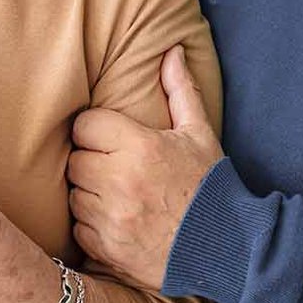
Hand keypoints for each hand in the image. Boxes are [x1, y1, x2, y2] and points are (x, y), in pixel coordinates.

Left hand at [67, 47, 221, 291]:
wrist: (228, 251)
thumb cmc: (210, 188)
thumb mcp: (200, 135)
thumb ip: (180, 90)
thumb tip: (171, 50)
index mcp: (140, 148)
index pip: (85, 126)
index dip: (96, 131)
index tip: (111, 140)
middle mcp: (120, 182)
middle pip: (75, 160)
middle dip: (92, 163)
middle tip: (117, 169)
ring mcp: (111, 218)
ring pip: (74, 195)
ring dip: (90, 195)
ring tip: (120, 197)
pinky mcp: (106, 249)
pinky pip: (79, 229)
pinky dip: (93, 226)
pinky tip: (119, 222)